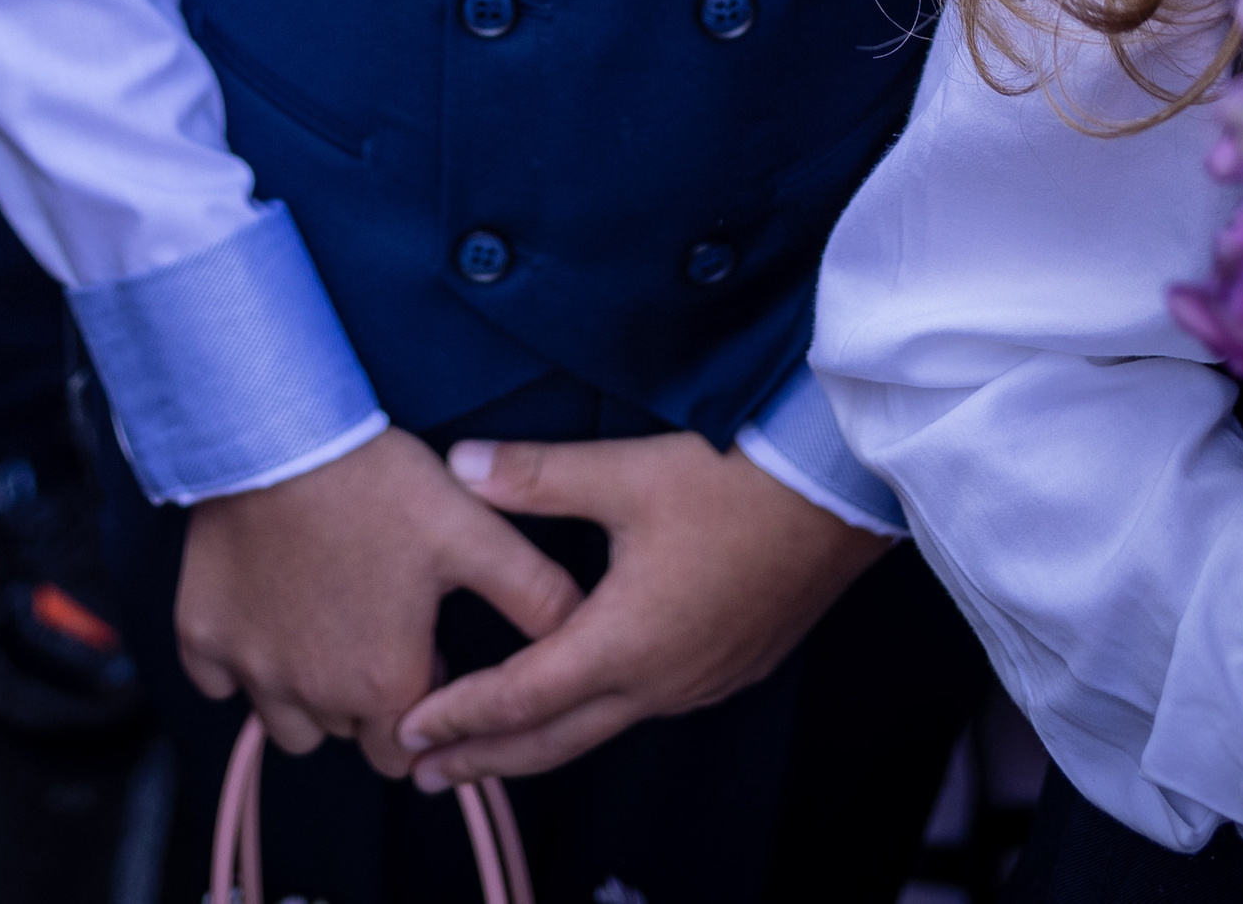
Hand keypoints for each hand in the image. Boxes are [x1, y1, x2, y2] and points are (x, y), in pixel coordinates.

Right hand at [176, 426, 582, 775]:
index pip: (409, 752)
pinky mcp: (201, 639)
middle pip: (348, 735)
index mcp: (385, 683)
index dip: (423, 707)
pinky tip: (265, 609)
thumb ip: (534, 592)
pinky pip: (219, 682)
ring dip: (307, 689)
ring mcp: (252, 670)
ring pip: (286, 721)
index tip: (420, 648)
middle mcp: (315, 697)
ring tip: (325, 617)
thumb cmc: (377, 481)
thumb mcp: (471, 530)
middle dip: (367, 699)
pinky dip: (239, 661)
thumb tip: (582, 630)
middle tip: (376, 622)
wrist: (274, 431)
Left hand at [396, 434, 883, 789]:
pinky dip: (593, 718)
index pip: (522, 698)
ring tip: (491, 747)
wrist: (835, 491)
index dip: (460, 717)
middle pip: (556, 739)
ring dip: (539, 742)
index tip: (407, 733)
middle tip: (426, 775)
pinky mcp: (729, 669)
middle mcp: (660, 681)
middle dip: (486, 759)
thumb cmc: (733, 480)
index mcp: (624, 642)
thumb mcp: (626, 471)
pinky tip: (583, 702)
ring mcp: (699, 682)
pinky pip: (645, 709)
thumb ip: (536, 475)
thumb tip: (458, 467)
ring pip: (601, 730)